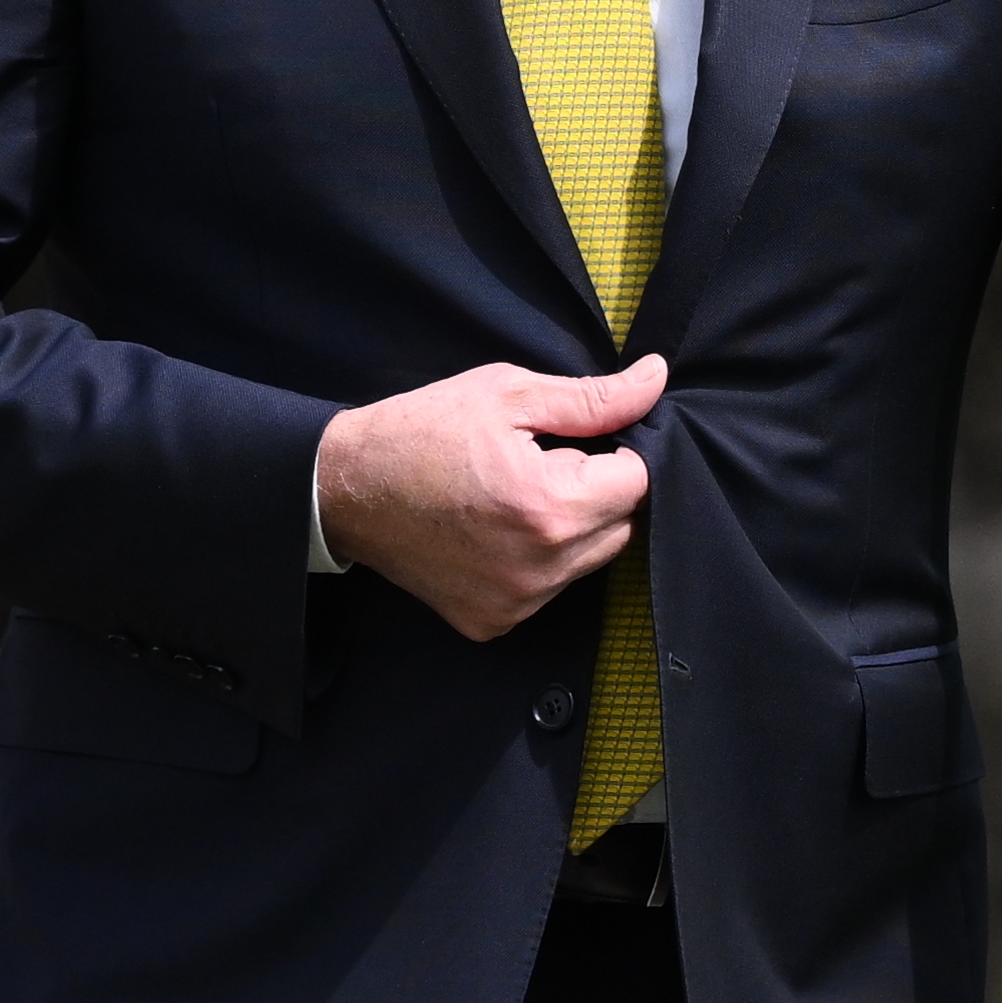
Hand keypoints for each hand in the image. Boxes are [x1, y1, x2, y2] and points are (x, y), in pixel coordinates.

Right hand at [316, 353, 668, 641]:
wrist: (345, 489)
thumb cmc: (423, 432)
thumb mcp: (508, 394)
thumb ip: (593, 397)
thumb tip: (656, 379)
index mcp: (550, 506)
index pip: (638, 482)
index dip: (613, 453)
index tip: (572, 441)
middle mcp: (540, 567)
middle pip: (620, 527)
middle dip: (595, 493)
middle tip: (539, 465)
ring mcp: (515, 603)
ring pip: (588, 562)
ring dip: (570, 530)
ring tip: (512, 497)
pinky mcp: (492, 623)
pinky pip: (547, 590)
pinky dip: (536, 562)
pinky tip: (494, 532)